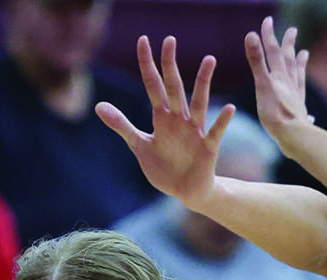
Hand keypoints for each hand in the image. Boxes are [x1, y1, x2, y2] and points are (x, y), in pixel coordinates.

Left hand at [96, 35, 232, 211]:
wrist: (186, 192)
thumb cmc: (164, 167)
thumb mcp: (139, 145)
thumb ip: (122, 125)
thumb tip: (97, 106)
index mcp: (162, 117)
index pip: (153, 85)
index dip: (147, 64)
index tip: (143, 40)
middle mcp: (179, 119)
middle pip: (174, 88)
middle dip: (170, 65)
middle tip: (169, 40)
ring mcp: (195, 132)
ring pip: (198, 103)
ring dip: (203, 83)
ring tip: (209, 60)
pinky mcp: (207, 148)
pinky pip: (215, 133)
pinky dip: (222, 121)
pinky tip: (228, 108)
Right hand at [246, 16, 312, 147]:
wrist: (293, 137)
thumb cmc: (276, 114)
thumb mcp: (263, 86)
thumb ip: (257, 62)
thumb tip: (250, 35)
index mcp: (280, 78)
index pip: (273, 52)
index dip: (269, 36)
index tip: (267, 20)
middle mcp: (290, 86)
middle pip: (289, 61)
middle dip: (288, 45)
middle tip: (292, 29)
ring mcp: (296, 100)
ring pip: (299, 78)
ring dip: (301, 65)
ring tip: (305, 54)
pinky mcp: (299, 117)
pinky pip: (303, 104)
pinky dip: (304, 103)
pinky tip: (309, 112)